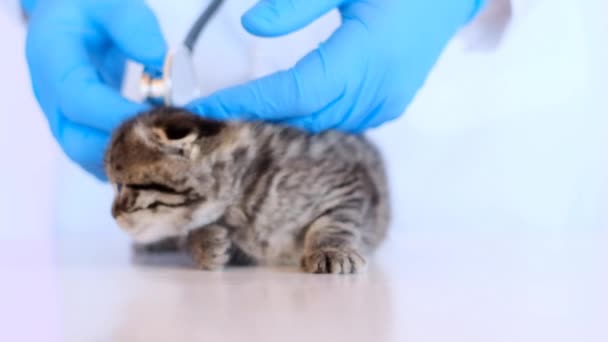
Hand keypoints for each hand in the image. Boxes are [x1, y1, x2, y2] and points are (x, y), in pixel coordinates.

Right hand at [25, 0, 166, 178]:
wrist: (67, 20)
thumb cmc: (88, 8)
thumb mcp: (111, 3)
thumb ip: (134, 27)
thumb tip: (160, 61)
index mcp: (51, 60)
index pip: (80, 100)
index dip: (118, 115)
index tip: (161, 120)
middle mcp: (51, 98)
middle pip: (80, 144)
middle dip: (129, 152)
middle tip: (174, 148)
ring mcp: (63, 119)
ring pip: (90, 159)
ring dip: (132, 165)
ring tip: (173, 158)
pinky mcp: (79, 131)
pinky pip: (100, 159)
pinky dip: (130, 165)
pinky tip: (165, 158)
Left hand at [189, 0, 484, 132]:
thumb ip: (297, 3)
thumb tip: (252, 26)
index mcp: (365, 55)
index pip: (296, 91)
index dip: (251, 101)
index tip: (209, 108)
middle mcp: (377, 89)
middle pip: (306, 115)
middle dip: (259, 116)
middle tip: (216, 114)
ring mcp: (387, 102)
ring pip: (322, 123)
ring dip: (283, 120)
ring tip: (244, 112)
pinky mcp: (390, 103)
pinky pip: (341, 120)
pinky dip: (310, 117)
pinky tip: (288, 109)